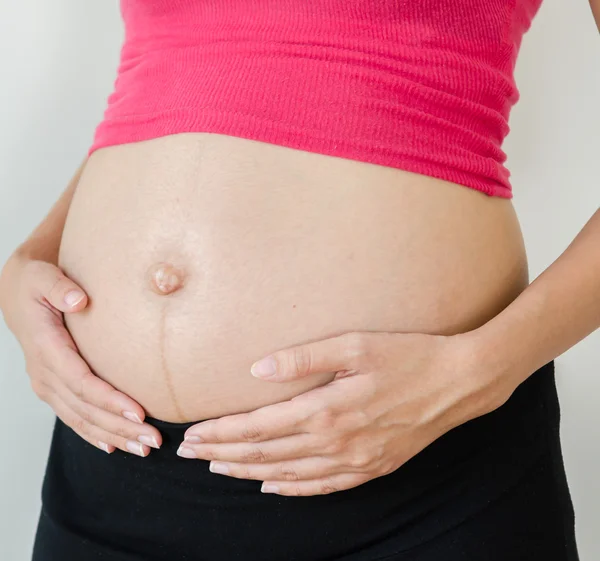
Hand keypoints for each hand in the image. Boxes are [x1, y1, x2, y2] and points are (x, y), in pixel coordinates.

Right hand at [0, 255, 161, 455]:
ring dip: (113, 436)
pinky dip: (94, 434)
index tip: (139, 412)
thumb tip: (78, 299)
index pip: (81, 381)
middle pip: (86, 408)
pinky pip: (74, 417)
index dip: (110, 400)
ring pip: (81, 418)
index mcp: (46, 347)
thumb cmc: (36, 283)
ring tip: (143, 448)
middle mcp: (45, 373)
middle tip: (153, 439)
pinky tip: (114, 446)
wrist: (18, 295)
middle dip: (120, 427)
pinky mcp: (53, 388)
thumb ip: (58, 286)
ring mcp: (47, 384)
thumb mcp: (42, 277)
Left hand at [179, 330, 514, 495]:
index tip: (193, 435)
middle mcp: (336, 442)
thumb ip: (304, 358)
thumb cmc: (407, 355)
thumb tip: (257, 369)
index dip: (223, 433)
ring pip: (288, 474)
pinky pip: (322, 487)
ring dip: (249, 472)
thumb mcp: (356, 344)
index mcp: (327, 410)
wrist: (458, 383)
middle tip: (191, 455)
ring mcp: (355, 461)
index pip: (259, 427)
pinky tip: (272, 487)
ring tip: (219, 469)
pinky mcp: (372, 469)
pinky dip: (291, 489)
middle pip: (266, 454)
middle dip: (224, 454)